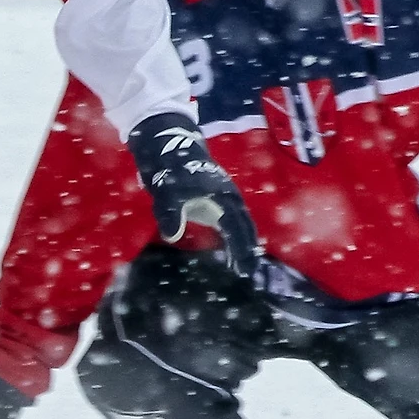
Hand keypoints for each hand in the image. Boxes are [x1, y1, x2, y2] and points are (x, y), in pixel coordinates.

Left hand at [130, 111, 258, 278]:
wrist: (169, 145)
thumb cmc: (171, 168)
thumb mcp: (168, 191)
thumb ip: (171, 213)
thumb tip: (172, 235)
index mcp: (223, 196)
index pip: (237, 228)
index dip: (241, 248)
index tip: (244, 269)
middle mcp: (228, 198)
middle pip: (243, 227)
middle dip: (247, 249)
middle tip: (250, 272)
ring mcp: (222, 198)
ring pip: (238, 224)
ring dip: (242, 244)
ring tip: (243, 266)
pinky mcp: (214, 200)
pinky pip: (228, 222)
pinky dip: (232, 237)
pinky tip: (229, 251)